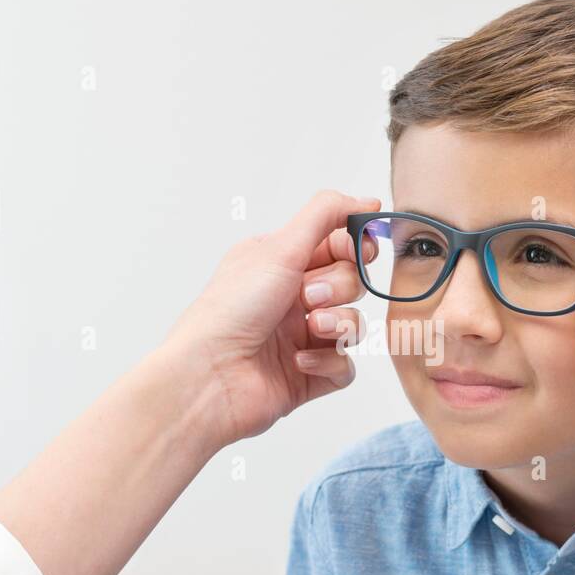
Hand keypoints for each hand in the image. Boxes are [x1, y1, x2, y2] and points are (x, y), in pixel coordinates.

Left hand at [170, 190, 378, 444]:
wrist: (210, 375)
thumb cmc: (231, 310)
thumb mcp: (279, 248)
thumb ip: (325, 216)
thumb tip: (364, 198)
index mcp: (281, 264)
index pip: (337, 245)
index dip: (355, 246)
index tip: (361, 248)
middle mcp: (292, 298)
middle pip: (351, 282)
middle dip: (340, 287)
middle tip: (310, 296)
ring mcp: (301, 338)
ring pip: (353, 324)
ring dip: (337, 324)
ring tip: (309, 329)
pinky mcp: (308, 375)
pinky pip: (345, 366)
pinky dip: (328, 362)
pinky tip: (298, 361)